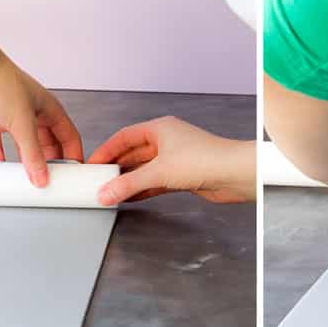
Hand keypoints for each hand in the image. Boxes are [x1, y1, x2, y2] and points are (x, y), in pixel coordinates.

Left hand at [0, 54, 82, 186]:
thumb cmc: (1, 81)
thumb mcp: (23, 123)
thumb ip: (33, 153)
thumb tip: (40, 176)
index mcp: (49, 109)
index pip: (69, 137)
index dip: (73, 155)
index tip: (72, 174)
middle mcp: (34, 114)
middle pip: (48, 145)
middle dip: (49, 163)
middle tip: (49, 180)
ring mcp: (14, 119)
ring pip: (25, 147)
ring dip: (26, 162)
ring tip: (27, 179)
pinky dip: (0, 157)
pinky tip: (0, 167)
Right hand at [86, 117, 254, 205]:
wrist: (235, 175)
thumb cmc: (206, 159)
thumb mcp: (159, 172)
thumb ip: (129, 185)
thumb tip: (107, 192)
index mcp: (160, 128)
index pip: (124, 137)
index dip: (106, 150)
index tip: (92, 164)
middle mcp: (167, 141)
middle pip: (133, 154)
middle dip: (116, 168)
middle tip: (99, 180)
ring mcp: (175, 159)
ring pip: (144, 170)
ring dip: (128, 181)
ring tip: (111, 191)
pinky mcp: (182, 176)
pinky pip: (155, 182)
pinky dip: (142, 190)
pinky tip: (130, 197)